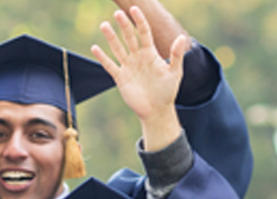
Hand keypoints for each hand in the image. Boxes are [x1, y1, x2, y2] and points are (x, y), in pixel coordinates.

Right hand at [93, 7, 187, 149]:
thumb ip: (176, 55)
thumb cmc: (168, 91)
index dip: (139, 21)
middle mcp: (138, 57)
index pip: (144, 33)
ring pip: (117, 48)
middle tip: (118, 13)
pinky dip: (102, 58)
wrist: (157, 110)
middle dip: (124, 25)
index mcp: (150, 53)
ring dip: (111, 37)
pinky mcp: (120, 78)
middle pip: (129, 38)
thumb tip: (181, 37)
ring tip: (104, 25)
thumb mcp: (174, 72)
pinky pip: (109, 66)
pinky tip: (95, 48)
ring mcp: (128, 66)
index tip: (135, 9)